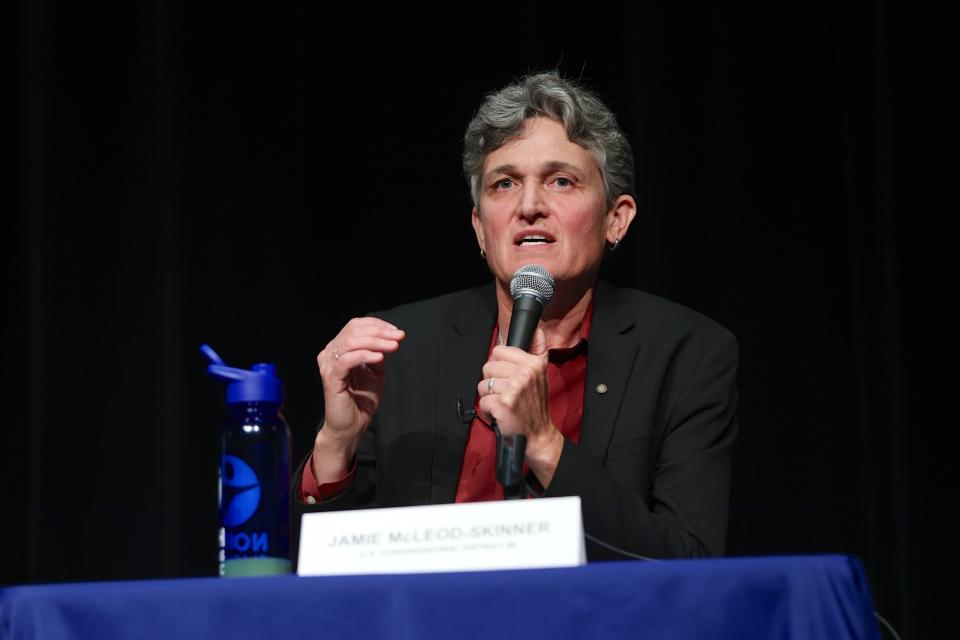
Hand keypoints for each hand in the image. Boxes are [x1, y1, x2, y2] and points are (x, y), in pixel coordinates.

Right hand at [313, 318, 403, 481]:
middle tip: (398, 337)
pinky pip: (347, 360)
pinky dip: (365, 355)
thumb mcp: (375, 372)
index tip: (397, 332)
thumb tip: (390, 337)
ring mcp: (328, 365)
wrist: (351, 426)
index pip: (356, 326)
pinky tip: (379, 357)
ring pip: (351, 342)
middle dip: (380, 332)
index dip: (378, 325)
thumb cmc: (361, 400)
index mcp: (339, 348)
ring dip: (376, 342)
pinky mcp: (330, 377)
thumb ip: (378, 353)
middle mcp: (330, 353)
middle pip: (354, 331)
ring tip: (393, 346)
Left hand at [477, 328, 563, 485]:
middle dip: (492, 383)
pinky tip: (500, 413)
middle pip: (487, 368)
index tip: (506, 377)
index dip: (497, 365)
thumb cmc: (535, 405)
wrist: (537, 434)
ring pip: (482, 385)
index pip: (498, 350)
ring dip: (489, 397)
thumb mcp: (541, 375)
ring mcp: (514, 389)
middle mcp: (525, 374)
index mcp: (533, 363)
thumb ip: (538, 351)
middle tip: (505, 393)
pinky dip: (488, 411)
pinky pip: (483, 402)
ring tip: (503, 403)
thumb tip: (537, 331)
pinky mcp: (504, 404)